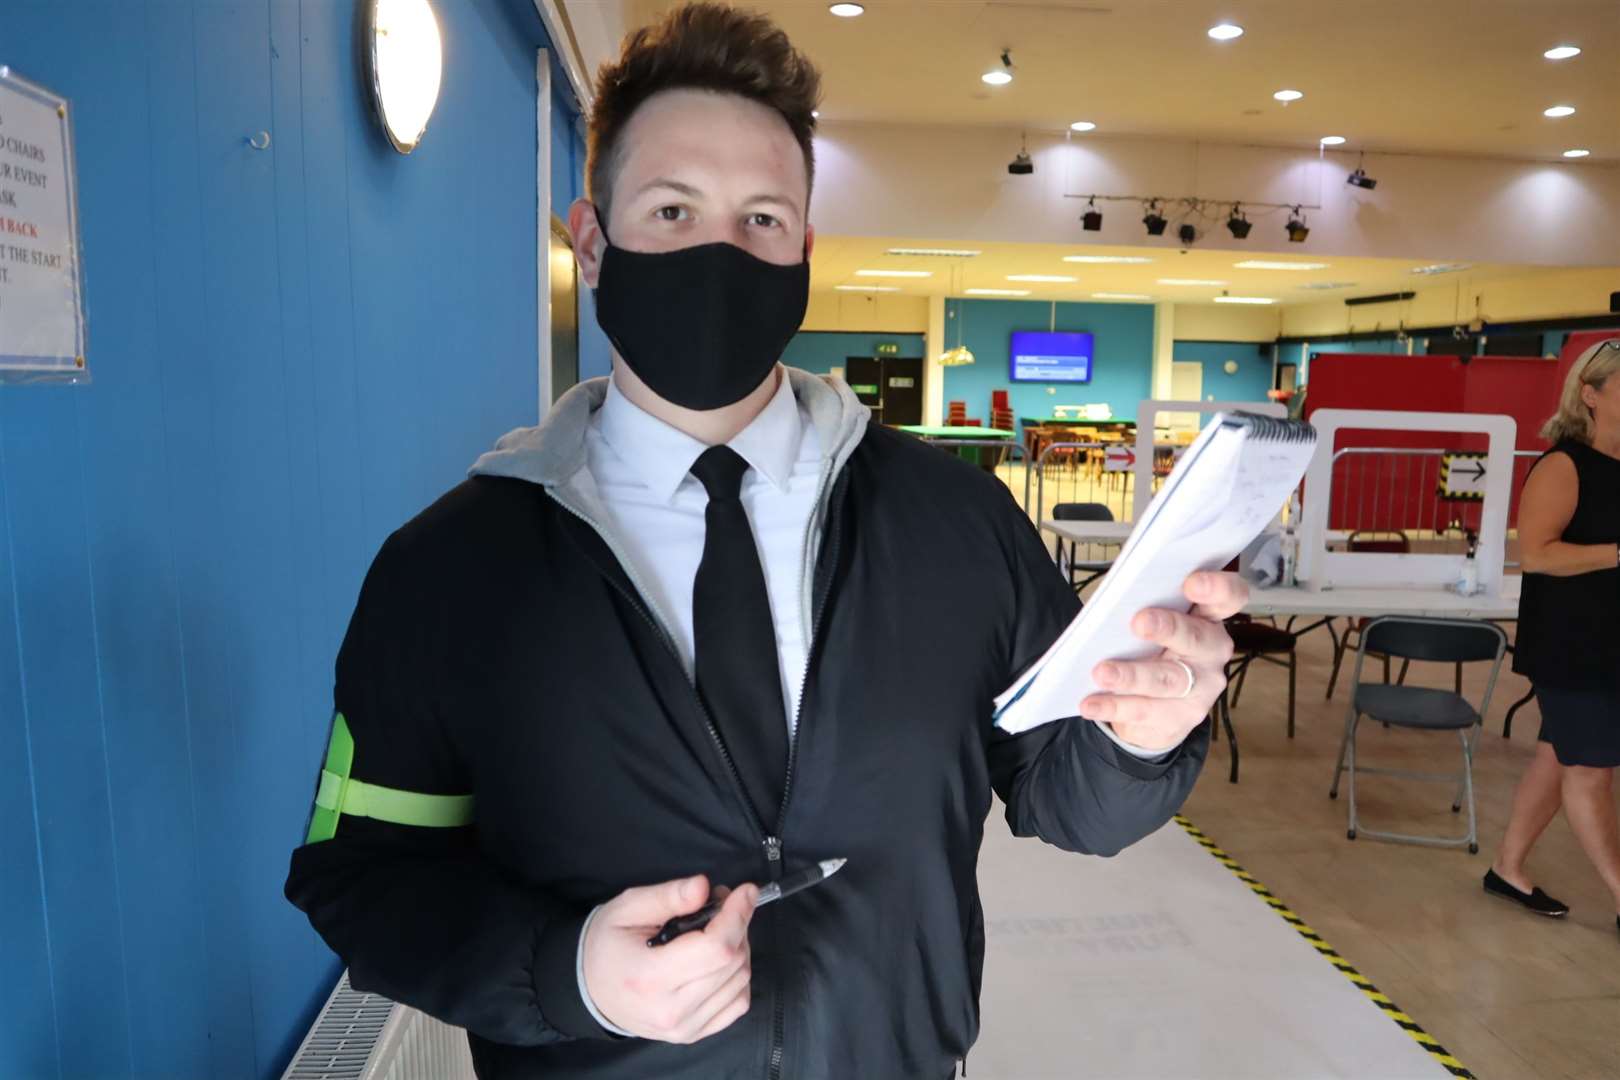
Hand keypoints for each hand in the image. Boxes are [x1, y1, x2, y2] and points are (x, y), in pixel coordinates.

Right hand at [583, 874, 756, 1042]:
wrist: (590, 990)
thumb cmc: (607, 945)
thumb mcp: (628, 908)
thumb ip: (668, 896)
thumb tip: (704, 887)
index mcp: (651, 978)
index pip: (716, 949)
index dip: (737, 915)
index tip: (744, 891)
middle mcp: (672, 1011)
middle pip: (733, 964)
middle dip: (737, 925)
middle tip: (721, 905)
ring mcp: (685, 1028)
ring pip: (740, 982)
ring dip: (739, 948)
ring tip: (718, 930)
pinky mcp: (694, 1034)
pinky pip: (737, 1004)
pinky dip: (738, 977)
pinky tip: (721, 960)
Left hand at [1079, 571, 1247, 751]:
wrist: (1157, 707)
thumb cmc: (1152, 649)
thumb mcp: (1154, 625)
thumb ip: (1145, 608)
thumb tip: (1112, 604)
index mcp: (1208, 617)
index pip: (1228, 597)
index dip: (1217, 588)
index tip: (1191, 582)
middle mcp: (1212, 651)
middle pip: (1195, 638)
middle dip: (1168, 628)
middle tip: (1139, 622)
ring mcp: (1201, 687)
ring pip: (1167, 679)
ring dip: (1132, 675)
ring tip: (1102, 672)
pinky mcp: (1181, 717)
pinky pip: (1144, 711)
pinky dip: (1113, 706)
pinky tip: (1090, 703)